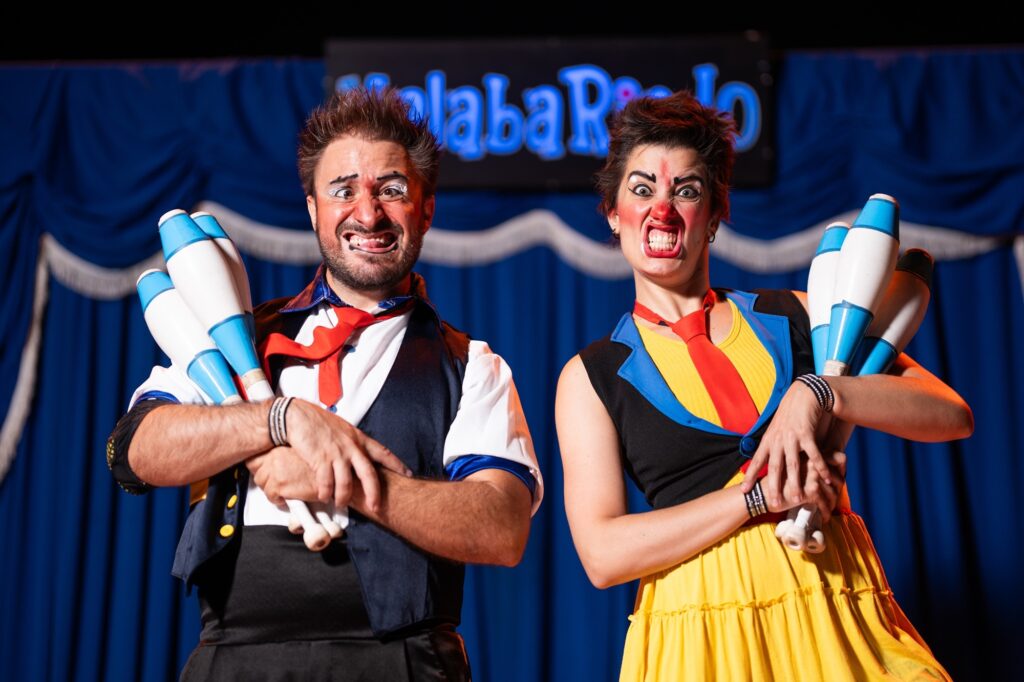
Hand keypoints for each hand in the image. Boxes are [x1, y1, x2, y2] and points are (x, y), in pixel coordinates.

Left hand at [247, 446, 317, 504]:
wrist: (334, 476)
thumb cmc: (322, 465)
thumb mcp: (304, 452)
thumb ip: (288, 454)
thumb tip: (279, 460)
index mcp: (281, 447)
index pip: (255, 456)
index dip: (257, 465)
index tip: (261, 469)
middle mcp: (276, 456)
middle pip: (255, 470)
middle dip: (264, 478)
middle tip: (276, 481)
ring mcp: (277, 470)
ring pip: (261, 484)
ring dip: (271, 489)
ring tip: (284, 489)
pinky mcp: (280, 484)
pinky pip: (270, 496)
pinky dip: (278, 499)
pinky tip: (288, 496)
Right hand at [284, 399, 411, 510]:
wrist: (297, 415)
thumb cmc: (317, 422)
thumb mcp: (342, 429)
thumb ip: (352, 443)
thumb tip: (357, 454)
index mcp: (359, 439)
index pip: (383, 453)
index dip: (397, 464)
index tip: (408, 474)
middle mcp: (351, 447)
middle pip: (369, 474)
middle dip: (374, 494)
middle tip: (376, 507)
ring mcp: (337, 454)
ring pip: (347, 484)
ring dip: (344, 498)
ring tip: (340, 503)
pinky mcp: (321, 460)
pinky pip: (326, 483)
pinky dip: (325, 493)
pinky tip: (324, 496)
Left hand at [740, 380, 832, 506]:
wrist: (804, 395)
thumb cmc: (791, 414)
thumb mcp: (777, 429)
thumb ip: (773, 444)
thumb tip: (767, 460)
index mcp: (769, 440)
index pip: (757, 461)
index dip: (750, 476)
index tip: (743, 490)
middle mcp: (778, 440)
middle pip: (775, 468)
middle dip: (774, 486)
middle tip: (773, 503)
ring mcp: (792, 437)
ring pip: (793, 464)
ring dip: (796, 482)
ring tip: (798, 498)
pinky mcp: (806, 434)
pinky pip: (813, 455)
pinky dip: (819, 467)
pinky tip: (825, 479)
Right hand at [761, 450, 845, 520]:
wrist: (761, 493)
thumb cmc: (776, 483)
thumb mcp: (790, 470)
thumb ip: (805, 468)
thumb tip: (821, 475)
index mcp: (808, 456)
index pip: (838, 457)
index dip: (843, 469)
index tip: (840, 480)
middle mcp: (812, 463)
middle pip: (838, 477)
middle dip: (839, 489)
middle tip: (836, 497)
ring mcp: (811, 476)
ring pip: (833, 491)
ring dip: (833, 503)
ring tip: (830, 509)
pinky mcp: (809, 491)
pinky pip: (825, 503)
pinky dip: (826, 512)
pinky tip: (825, 517)